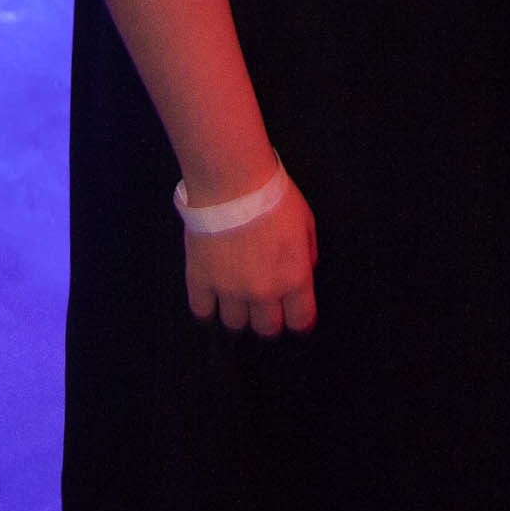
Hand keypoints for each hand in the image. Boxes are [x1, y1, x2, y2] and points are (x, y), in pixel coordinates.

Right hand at [184, 177, 318, 337]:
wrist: (233, 181)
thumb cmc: (274, 195)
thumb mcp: (306, 221)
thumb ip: (308, 253)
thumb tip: (304, 271)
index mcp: (293, 278)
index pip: (300, 321)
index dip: (299, 321)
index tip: (296, 318)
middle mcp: (263, 292)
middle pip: (267, 329)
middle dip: (269, 320)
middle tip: (265, 308)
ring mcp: (229, 290)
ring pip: (234, 324)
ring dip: (239, 315)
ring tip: (238, 300)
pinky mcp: (201, 281)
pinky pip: (202, 311)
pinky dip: (208, 308)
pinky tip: (212, 297)